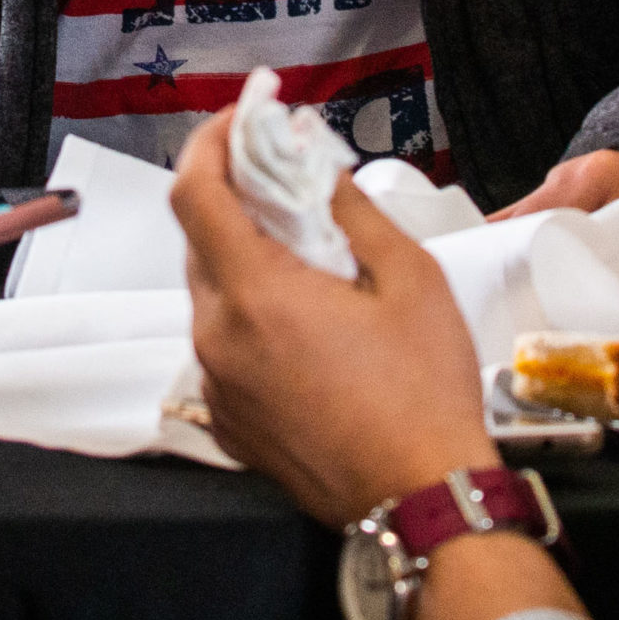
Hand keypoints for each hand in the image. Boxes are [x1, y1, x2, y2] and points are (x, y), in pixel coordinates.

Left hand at [170, 111, 491, 527]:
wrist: (422, 502)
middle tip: (286, 174)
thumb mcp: (409, 278)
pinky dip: (251, 314)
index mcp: (255, 295)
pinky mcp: (228, 419)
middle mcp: (218, 337)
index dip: (210, 141)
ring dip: (245, 256)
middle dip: (235, 196)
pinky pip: (223, 344)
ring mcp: (217, 384)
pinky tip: (306, 319)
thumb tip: (316, 164)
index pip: (194, 191)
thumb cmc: (424, 392)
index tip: (245, 117)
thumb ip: (351, 209)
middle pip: (200, 239)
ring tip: (306, 249)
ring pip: (211, 292)